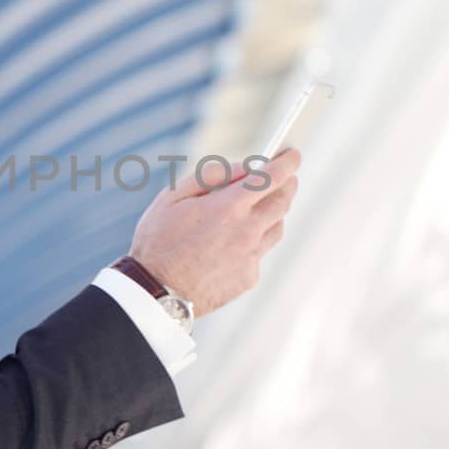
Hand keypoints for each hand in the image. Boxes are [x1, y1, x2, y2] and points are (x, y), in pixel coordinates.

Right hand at [126, 148, 300, 317]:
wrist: (155, 292)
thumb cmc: (157, 243)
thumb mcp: (172, 197)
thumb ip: (211, 175)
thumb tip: (244, 167)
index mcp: (227, 207)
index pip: (272, 177)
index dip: (288, 162)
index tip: (293, 155)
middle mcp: (246, 232)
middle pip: (283, 201)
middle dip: (288, 184)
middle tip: (286, 178)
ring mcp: (250, 257)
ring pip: (277, 228)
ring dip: (274, 212)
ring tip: (260, 207)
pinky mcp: (248, 278)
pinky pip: (261, 253)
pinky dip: (255, 241)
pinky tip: (236, 242)